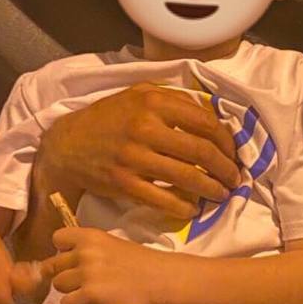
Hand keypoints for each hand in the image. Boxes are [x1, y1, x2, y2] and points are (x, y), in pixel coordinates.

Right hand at [38, 83, 241, 221]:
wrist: (68, 144)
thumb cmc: (109, 118)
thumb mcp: (139, 94)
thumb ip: (174, 99)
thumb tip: (211, 115)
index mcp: (154, 102)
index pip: (205, 123)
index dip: (226, 142)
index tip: (233, 154)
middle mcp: (146, 128)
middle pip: (202, 152)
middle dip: (225, 169)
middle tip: (234, 179)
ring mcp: (135, 158)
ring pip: (188, 177)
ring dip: (212, 189)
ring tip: (221, 194)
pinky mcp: (125, 183)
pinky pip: (164, 200)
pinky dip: (184, 207)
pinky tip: (193, 209)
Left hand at [46, 226, 169, 303]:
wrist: (162, 279)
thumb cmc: (144, 262)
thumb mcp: (114, 245)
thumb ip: (92, 250)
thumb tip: (74, 263)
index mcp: (91, 236)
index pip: (58, 239)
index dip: (63, 251)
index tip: (74, 260)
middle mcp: (84, 252)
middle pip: (54, 266)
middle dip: (65, 274)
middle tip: (83, 282)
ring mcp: (86, 274)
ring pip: (58, 285)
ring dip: (70, 291)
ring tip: (89, 293)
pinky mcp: (90, 295)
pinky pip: (66, 303)